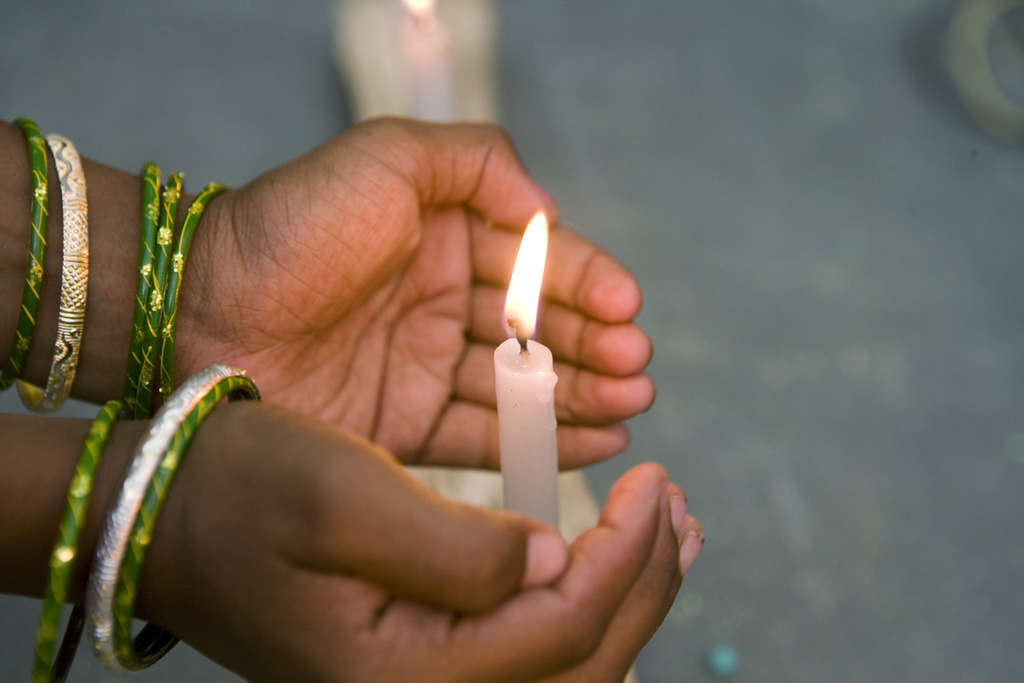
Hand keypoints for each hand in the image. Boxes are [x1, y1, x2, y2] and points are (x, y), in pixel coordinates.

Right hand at [137, 402, 702, 681]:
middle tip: (680, 508)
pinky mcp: (413, 659)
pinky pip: (525, 653)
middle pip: (580, 666)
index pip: (561, 628)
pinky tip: (603, 567)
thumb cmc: (240, 494)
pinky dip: (583, 610)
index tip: (658, 482)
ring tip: (670, 537)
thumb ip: (458, 548)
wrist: (160, 516)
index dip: (626, 558)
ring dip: (628, 602)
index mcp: (403, 675)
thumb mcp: (344, 499)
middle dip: (645, 585)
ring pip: (563, 670)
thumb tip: (559, 561)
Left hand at [179, 118, 654, 467]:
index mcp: (440, 236)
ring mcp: (423, 366)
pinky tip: (594, 439)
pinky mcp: (403, 425)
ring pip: (521, 385)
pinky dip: (543, 438)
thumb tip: (547, 215)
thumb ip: (476, 161)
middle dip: (595, 346)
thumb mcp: (384, 157)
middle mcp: (439, 302)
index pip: (532, 261)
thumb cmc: (290, 229)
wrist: (199, 311)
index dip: (585, 281)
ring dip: (583, 394)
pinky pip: (485, 435)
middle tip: (636, 367)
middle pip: (537, 329)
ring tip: (633, 404)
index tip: (625, 307)